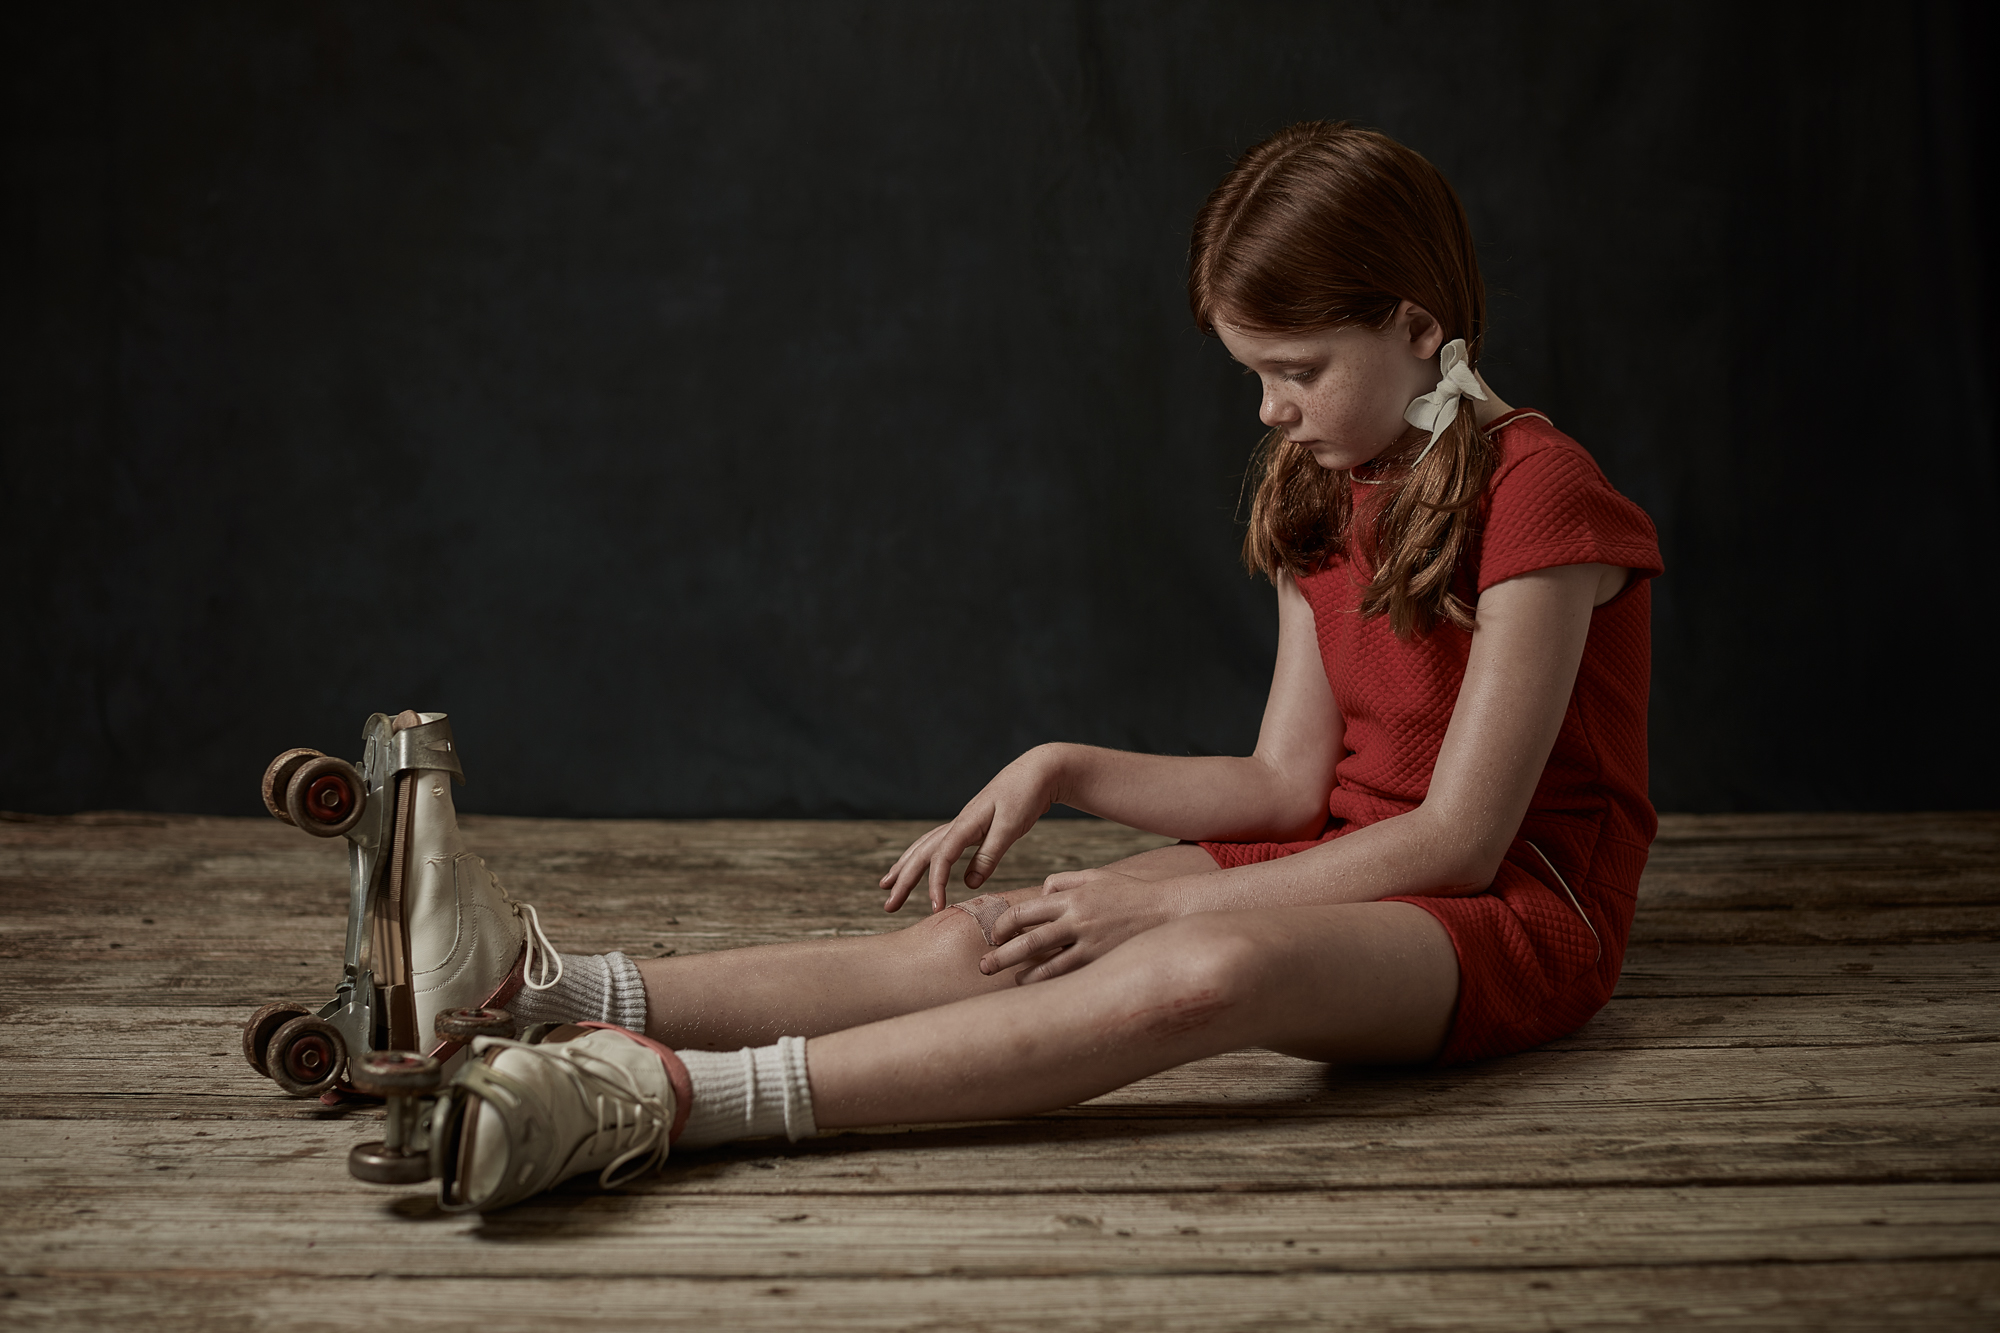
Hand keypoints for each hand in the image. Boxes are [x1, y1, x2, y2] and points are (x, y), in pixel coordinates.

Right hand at [879, 746, 1063, 913]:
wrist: (1036, 770)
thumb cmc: (1025, 795)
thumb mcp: (1011, 827)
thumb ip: (990, 855)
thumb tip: (968, 884)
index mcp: (966, 823)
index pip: (942, 857)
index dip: (936, 883)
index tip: (936, 908)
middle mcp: (958, 823)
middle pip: (922, 853)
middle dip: (903, 879)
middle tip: (888, 905)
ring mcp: (962, 823)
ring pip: (925, 847)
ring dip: (905, 867)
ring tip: (887, 884)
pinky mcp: (970, 825)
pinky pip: (938, 844)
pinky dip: (924, 857)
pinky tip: (919, 864)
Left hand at [979, 868, 1176, 983]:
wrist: (1168, 910)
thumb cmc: (1130, 893)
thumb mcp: (1096, 876)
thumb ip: (1064, 881)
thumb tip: (1040, 893)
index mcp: (1072, 897)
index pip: (1025, 911)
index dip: (1004, 925)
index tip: (995, 935)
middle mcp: (1077, 920)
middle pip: (1028, 940)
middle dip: (1001, 955)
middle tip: (983, 966)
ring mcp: (1090, 943)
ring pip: (1046, 964)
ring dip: (1023, 975)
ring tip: (1011, 980)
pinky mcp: (1102, 961)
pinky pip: (1068, 975)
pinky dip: (1049, 982)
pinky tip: (1039, 987)